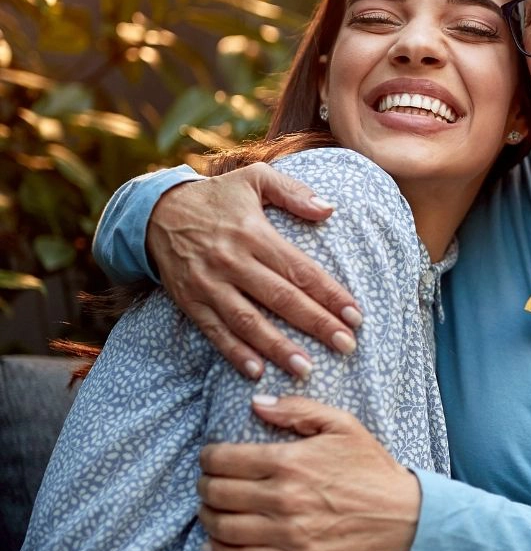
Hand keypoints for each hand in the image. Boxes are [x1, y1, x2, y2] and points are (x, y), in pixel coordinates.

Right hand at [148, 164, 362, 378]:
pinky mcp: (189, 301)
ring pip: (248, 321)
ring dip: (277, 347)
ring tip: (306, 369)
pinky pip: (214, 331)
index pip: (300, 269)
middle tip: (346, 346)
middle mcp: (232, 260)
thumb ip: (294, 192)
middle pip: (281, 298)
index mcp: (254, 233)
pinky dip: (234, 353)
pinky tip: (256, 371)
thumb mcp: (255, 179)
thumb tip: (329, 209)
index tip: (356, 315)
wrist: (155, 211)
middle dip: (316, 324)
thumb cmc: (217, 197)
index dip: (330, 294)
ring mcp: (208, 283)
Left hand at [197, 394, 420, 550]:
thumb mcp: (342, 425)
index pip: (224, 460)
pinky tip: (213, 545)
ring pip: (222, 527)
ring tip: (211, 509)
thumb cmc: (371, 467)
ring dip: (207, 517)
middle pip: (216, 493)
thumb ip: (298, 409)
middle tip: (207, 482)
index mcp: (290, 461)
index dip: (208, 457)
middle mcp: (282, 497)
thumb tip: (256, 403)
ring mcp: (286, 532)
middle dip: (203, 485)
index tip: (209, 457)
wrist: (401, 515)